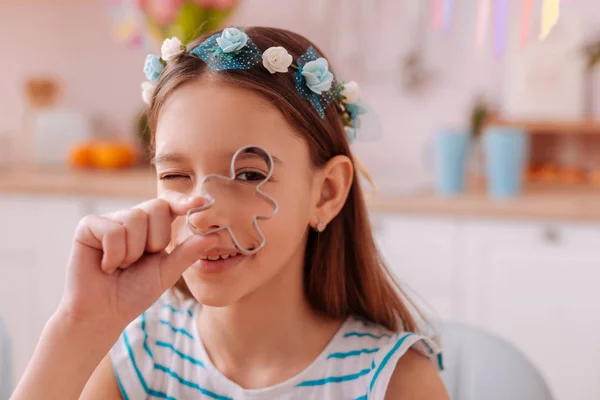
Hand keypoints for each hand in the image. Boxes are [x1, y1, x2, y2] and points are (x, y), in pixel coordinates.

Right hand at [58, 191, 204, 333]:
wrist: (103, 314)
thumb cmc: (134, 293)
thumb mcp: (167, 272)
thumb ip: (188, 253)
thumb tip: (214, 236)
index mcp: (153, 227)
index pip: (170, 205)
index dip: (184, 201)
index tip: (202, 202)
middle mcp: (132, 218)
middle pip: (157, 207)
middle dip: (156, 240)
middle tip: (141, 261)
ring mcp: (110, 220)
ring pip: (134, 218)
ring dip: (133, 251)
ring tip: (121, 266)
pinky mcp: (88, 226)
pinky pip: (112, 230)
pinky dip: (114, 254)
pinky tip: (107, 266)